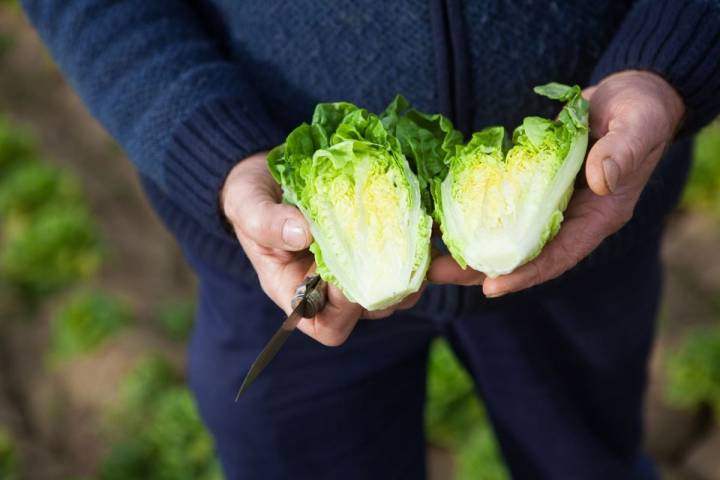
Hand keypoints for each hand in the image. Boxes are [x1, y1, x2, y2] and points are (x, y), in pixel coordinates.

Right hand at [221, 153, 421, 345]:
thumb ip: (266, 223)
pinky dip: (424, 253)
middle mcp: (332, 289)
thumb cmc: (252, 199)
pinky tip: (431, 234)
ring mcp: (358, 269)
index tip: (349, 273)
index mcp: (297, 291)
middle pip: (371, 310)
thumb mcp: (248, 207)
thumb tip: (302, 234)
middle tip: (398, 254)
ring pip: (396, 289)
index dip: (344, 308)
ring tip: (415, 237)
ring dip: (411, 270)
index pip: (327, 323)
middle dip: (389, 288)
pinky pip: (409, 260)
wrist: (270, 176)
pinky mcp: (378, 246)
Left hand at [430, 70, 684, 296]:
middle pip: (523, 254)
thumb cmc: (641, 112)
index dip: (527, 273)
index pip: (560, 255)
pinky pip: (502, 207)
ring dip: (469, 246)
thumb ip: (622, 152)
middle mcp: (571, 218)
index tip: (491, 287)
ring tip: (429, 257)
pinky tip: (444, 216)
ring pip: (506, 235)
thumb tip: (601, 181)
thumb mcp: (638, 127)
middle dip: (480, 268)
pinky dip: (475, 214)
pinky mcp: (533, 186)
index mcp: (599, 216)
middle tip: (436, 274)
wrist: (628, 98)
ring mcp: (550, 204)